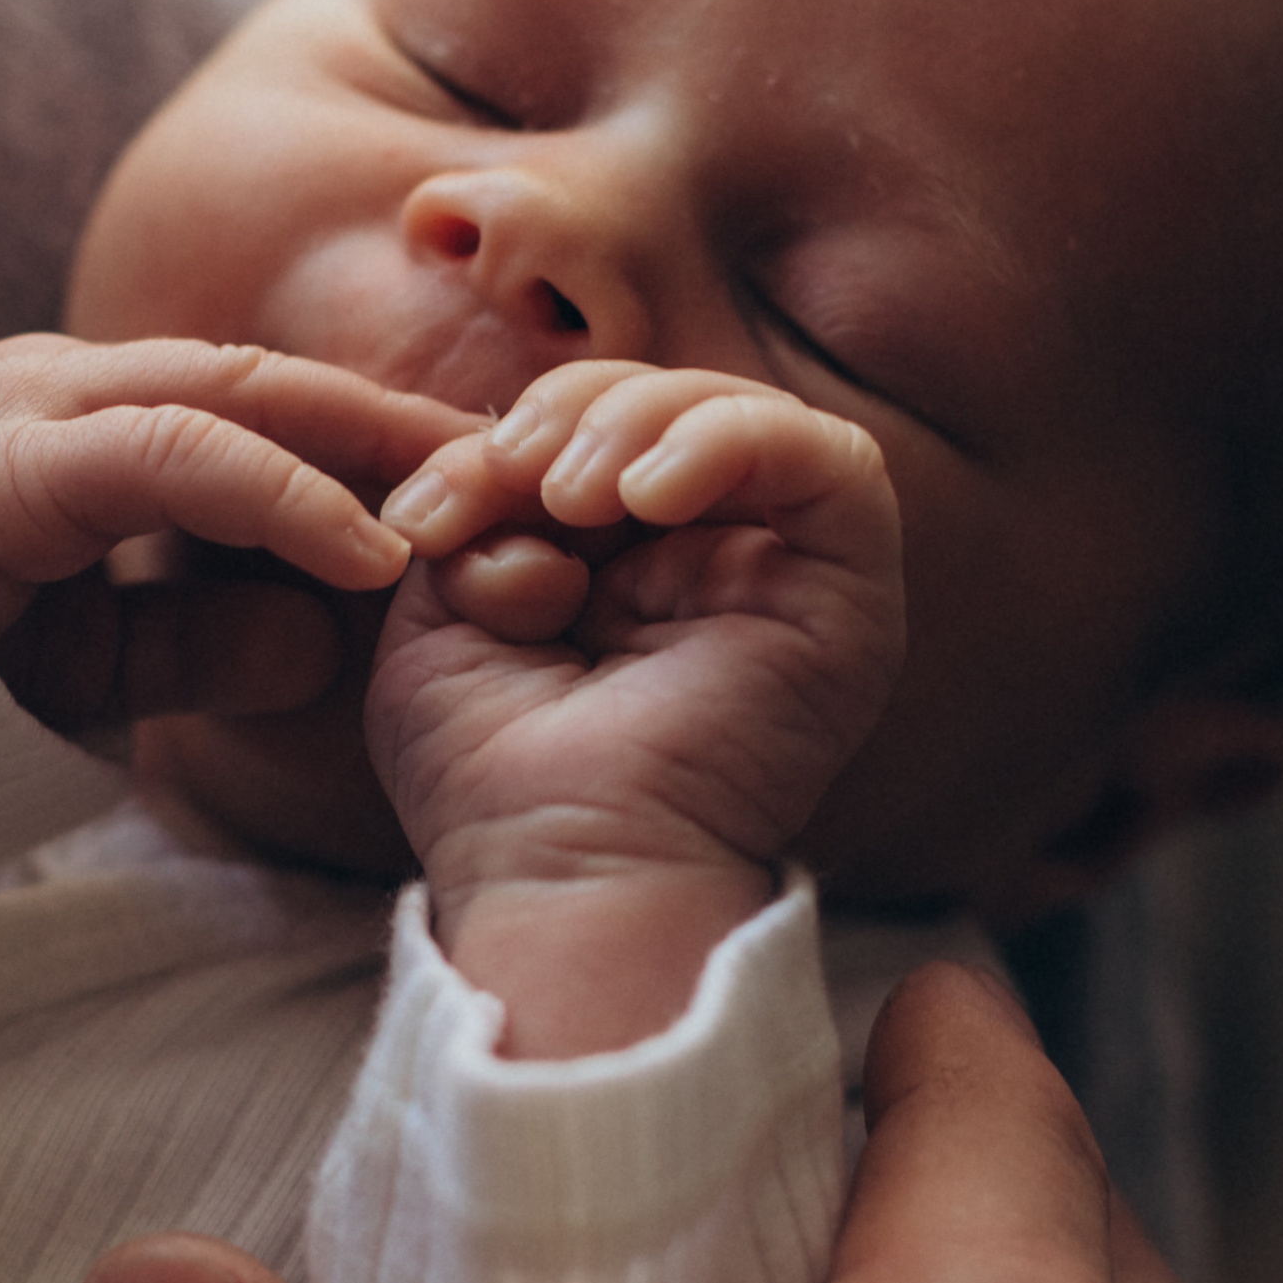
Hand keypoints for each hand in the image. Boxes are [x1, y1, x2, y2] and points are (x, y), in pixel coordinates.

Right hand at [0, 336, 474, 736]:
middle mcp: (77, 393)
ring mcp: (39, 412)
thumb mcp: (103, 662)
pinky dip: (286, 497)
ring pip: (241, 398)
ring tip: (480, 506)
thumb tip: (332, 636)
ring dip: (369, 453)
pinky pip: (176, 456)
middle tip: (540, 473)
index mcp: (100, 428)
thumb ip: (204, 638)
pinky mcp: (9, 460)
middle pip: (284, 386)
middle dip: (411, 429)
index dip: (391, 447)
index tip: (503, 494)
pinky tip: (371, 547)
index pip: (276, 415)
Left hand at [366, 364, 903, 1047]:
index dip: (509, 437)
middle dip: (570, 412)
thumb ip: (471, 509)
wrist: (559, 877)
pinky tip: (650, 494)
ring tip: (574, 494)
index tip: (430, 516)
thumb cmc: (493, 782)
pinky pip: (835, 459)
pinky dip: (732, 442)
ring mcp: (791, 576)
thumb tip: (495, 446)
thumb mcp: (443, 617)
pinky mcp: (851, 592)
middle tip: (517, 476)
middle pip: (665, 404)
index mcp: (628, 567)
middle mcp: (720, 563)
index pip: (589, 431)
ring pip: (742, 414)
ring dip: (639, 419)